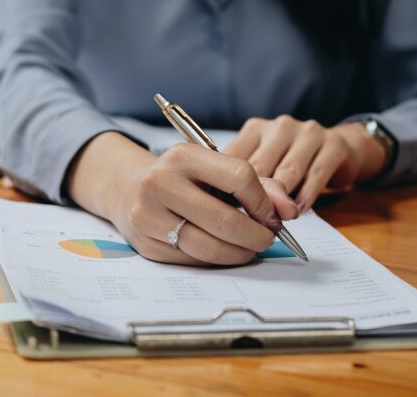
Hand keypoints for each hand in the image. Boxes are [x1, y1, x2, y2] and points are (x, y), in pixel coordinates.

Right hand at [67, 133, 298, 265]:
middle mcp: (160, 183)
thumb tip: (288, 210)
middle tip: (267, 239)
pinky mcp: (146, 244)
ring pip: (209, 246)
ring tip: (250, 248)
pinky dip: (216, 260)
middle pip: (225, 220)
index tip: (271, 215)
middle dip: (256, 236)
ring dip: (239, 253)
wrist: (128, 189)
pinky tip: (224, 252)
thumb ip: (258, 185)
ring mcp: (149, 215)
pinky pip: (193, 259)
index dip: (263, 202)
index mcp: (183, 156)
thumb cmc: (182, 178)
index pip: (239, 177)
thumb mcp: (214, 169)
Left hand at [223, 115, 386, 211]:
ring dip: (281, 199)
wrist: (340, 149)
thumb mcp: (265, 166)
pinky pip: (316, 174)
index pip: (236, 159)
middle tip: (250, 223)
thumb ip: (246, 181)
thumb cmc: (292, 162)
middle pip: (261, 166)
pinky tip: (299, 210)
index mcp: (256, 129)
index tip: (226, 212)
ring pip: (288, 171)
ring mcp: (308, 132)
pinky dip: (306, 195)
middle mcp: (280, 126)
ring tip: (275, 220)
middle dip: (255, 198)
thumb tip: (222, 206)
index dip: (229, 187)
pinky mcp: (333, 144)